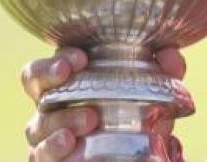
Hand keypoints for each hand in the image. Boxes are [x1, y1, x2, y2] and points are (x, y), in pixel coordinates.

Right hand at [21, 47, 188, 160]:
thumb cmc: (136, 114)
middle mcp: (52, 108)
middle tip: (76, 80)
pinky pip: (40, 156)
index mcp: (68, 83)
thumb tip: (171, 55)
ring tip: (89, 120)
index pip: (44, 69)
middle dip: (51, 83)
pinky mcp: (50, 158)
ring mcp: (48, 136)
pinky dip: (54, 150)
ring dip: (61, 122)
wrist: (137, 154)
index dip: (54, 62)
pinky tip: (70, 144)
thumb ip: (163, 72)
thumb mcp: (152, 93)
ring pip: (37, 127)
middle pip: (36, 92)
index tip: (79, 59)